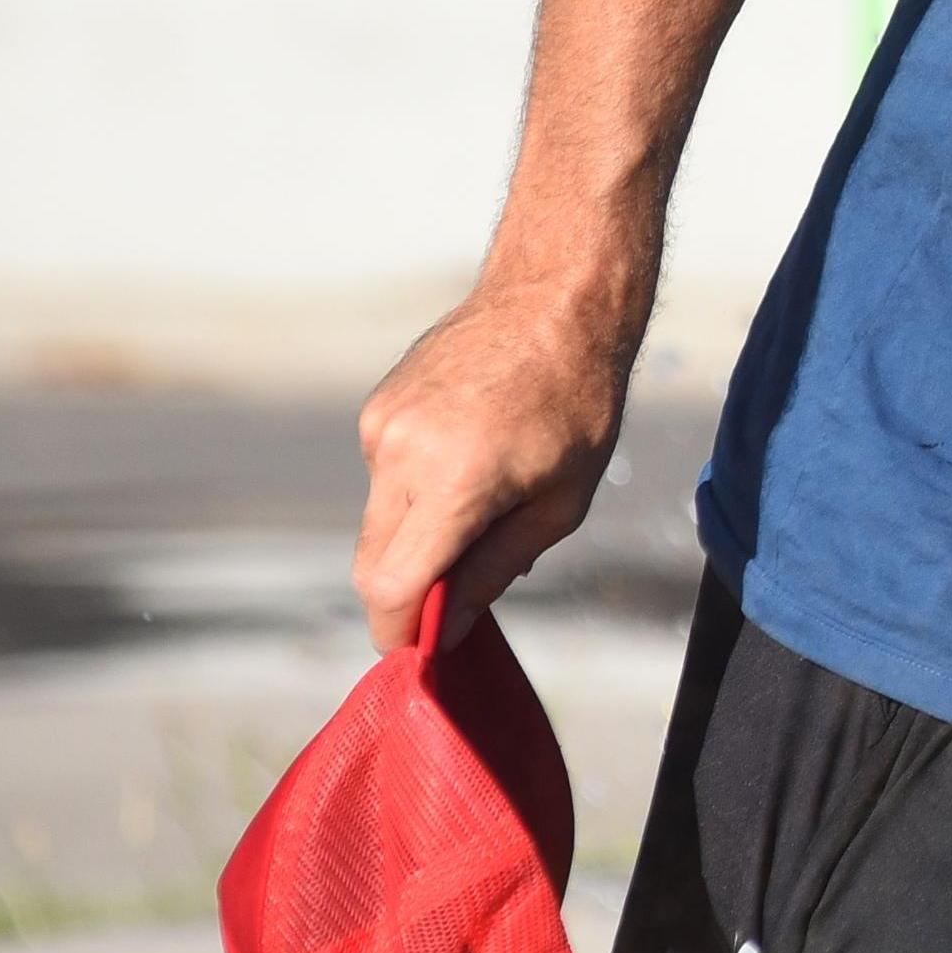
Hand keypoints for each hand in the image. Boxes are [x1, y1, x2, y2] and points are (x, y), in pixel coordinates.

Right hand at [351, 276, 629, 652]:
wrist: (555, 299)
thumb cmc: (578, 404)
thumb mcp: (561, 503)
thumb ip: (496, 569)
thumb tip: (448, 626)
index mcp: (453, 481)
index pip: (390, 586)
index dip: (398, 632)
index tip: (421, 653)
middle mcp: (401, 454)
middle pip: (372, 562)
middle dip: (405, 594)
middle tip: (455, 600)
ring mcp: (380, 427)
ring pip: (377, 522)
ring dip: (416, 536)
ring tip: (483, 502)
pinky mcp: (375, 409)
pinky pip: (383, 478)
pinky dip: (415, 491)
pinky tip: (468, 457)